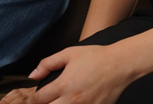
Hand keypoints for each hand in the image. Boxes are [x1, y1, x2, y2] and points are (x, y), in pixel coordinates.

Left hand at [0, 45, 129, 103]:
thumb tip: (32, 75)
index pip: (38, 100)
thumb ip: (47, 64)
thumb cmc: (96, 57)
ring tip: (61, 99)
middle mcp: (73, 100)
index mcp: (64, 85)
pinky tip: (74, 102)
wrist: (120, 64)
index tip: (35, 97)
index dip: (33, 99)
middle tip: (48, 99)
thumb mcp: (68, 53)